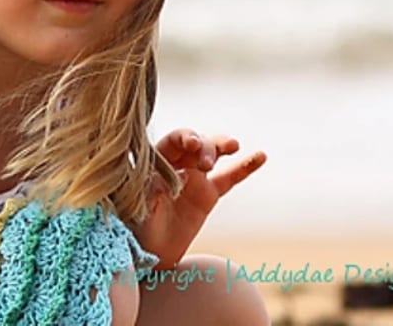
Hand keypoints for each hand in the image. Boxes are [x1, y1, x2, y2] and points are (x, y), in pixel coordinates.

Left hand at [134, 129, 266, 268]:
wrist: (144, 254)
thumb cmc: (131, 227)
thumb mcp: (135, 207)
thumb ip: (150, 192)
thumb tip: (167, 182)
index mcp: (156, 162)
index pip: (174, 141)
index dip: (185, 138)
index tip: (192, 145)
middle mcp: (176, 165)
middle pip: (197, 144)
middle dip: (205, 147)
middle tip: (206, 163)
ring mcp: (194, 179)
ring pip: (213, 154)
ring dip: (222, 145)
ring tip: (233, 146)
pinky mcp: (208, 195)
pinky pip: (229, 178)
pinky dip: (245, 167)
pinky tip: (261, 156)